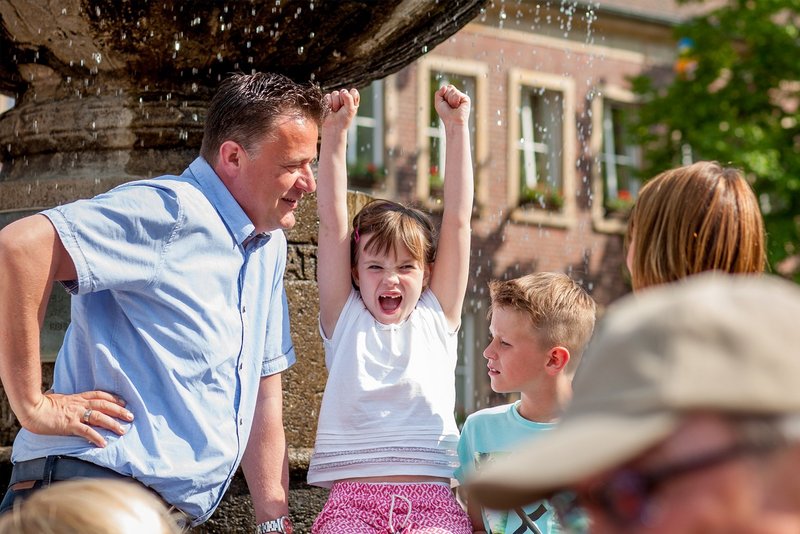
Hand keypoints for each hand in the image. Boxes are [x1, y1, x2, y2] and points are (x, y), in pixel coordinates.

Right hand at [19, 390, 133, 447]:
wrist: (30, 408)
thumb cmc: (39, 404)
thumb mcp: (54, 398)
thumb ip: (60, 398)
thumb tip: (56, 394)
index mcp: (77, 398)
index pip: (99, 395)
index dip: (113, 398)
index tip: (123, 402)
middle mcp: (79, 405)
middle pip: (104, 405)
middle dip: (119, 410)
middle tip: (131, 416)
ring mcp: (75, 414)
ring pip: (99, 417)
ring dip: (112, 423)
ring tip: (123, 430)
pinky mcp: (69, 425)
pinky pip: (86, 431)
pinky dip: (96, 437)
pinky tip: (103, 443)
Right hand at [323, 88, 359, 129]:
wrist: (333, 127)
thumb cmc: (344, 120)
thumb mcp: (350, 110)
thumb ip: (349, 99)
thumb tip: (343, 91)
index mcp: (352, 99)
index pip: (353, 91)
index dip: (351, 98)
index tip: (349, 106)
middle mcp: (344, 97)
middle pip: (343, 91)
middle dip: (342, 102)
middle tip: (341, 110)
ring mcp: (336, 98)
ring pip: (335, 93)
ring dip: (335, 104)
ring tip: (335, 110)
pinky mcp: (328, 100)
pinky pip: (327, 97)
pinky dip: (329, 104)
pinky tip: (330, 110)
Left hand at [435, 84, 470, 125]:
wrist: (453, 122)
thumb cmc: (446, 114)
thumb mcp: (438, 103)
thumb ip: (438, 93)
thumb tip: (445, 86)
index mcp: (452, 96)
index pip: (447, 87)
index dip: (443, 94)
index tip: (445, 103)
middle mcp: (457, 95)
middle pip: (449, 87)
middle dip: (446, 96)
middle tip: (450, 106)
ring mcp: (462, 97)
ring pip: (453, 90)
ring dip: (450, 100)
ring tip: (454, 107)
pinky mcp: (466, 98)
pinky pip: (457, 94)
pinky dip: (455, 100)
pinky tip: (458, 106)